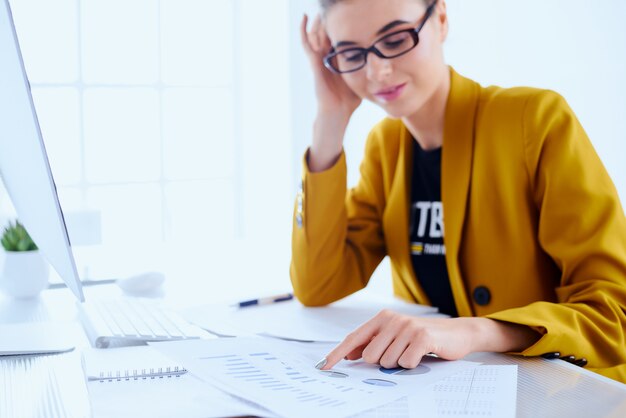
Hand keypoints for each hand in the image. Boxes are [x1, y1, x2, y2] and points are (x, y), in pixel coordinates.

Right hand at [301, 14, 361, 171]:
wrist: (338, 112)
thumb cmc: (350, 99)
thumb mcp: (363, 78)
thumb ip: (370, 69)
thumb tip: (388, 63)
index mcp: (339, 57)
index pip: (339, 34)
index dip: (342, 23)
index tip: (350, 11)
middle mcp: (328, 56)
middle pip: (326, 30)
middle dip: (330, 18)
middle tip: (336, 7)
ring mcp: (319, 58)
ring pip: (316, 33)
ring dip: (320, 21)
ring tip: (323, 10)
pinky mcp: (314, 63)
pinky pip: (307, 44)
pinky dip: (304, 30)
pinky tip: (305, 17)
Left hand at [317, 310, 540, 369]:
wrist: (457, 333)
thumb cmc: (423, 337)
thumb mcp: (395, 336)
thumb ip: (373, 342)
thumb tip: (349, 354)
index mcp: (382, 318)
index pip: (354, 338)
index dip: (338, 353)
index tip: (324, 366)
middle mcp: (393, 320)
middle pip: (370, 356)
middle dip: (383, 362)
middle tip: (400, 355)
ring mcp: (407, 327)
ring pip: (388, 362)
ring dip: (400, 364)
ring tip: (413, 353)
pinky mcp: (422, 337)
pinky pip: (406, 363)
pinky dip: (413, 364)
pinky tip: (422, 355)